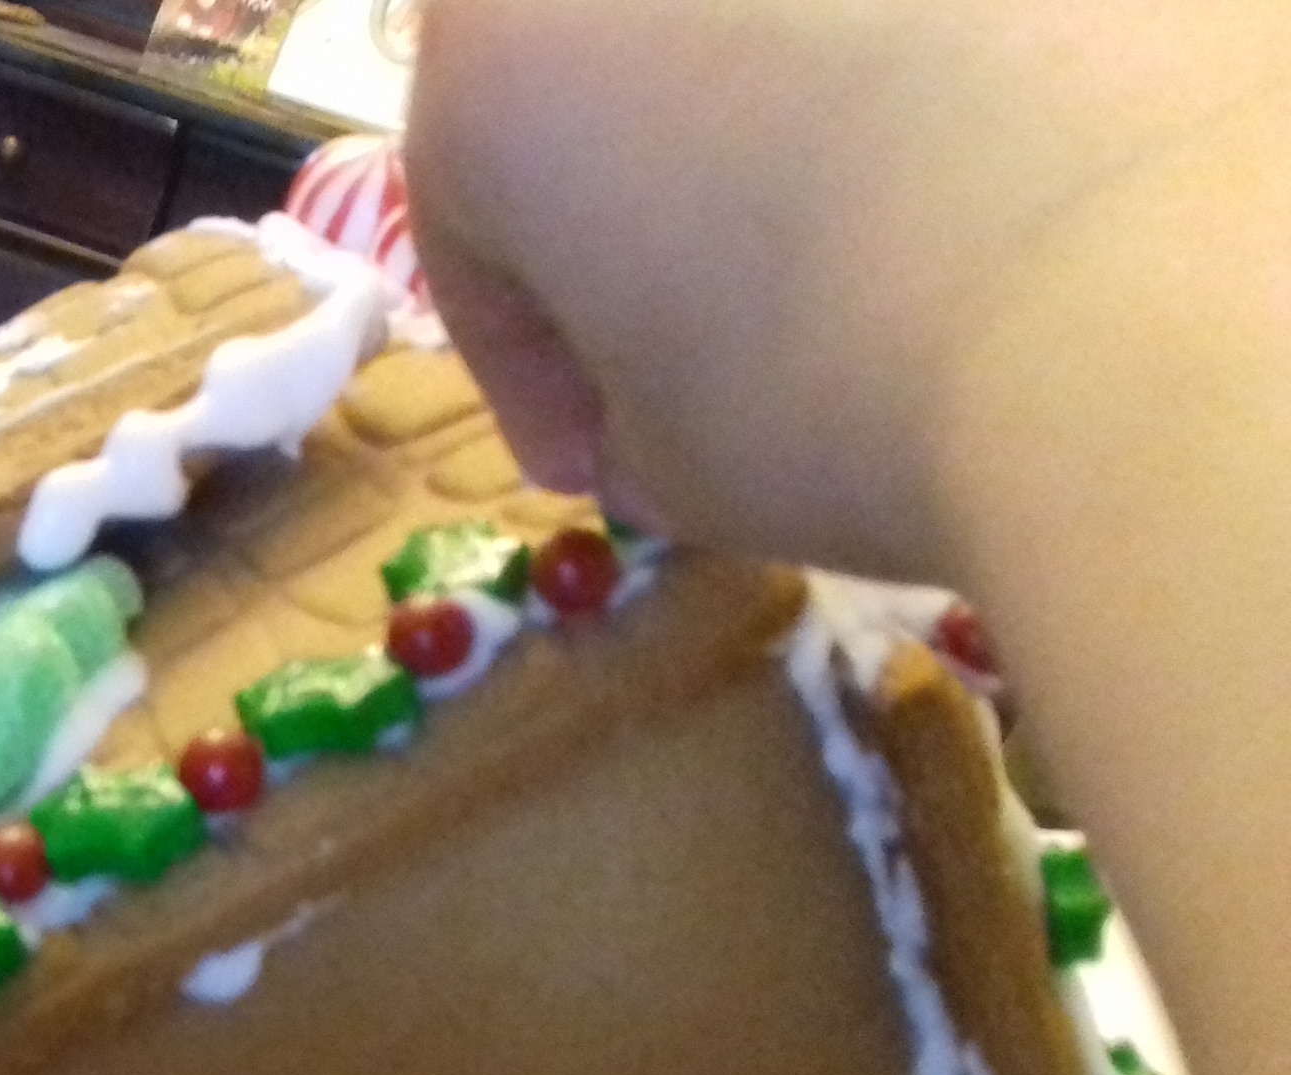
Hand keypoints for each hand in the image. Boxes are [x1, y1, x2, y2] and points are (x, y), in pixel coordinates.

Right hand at [404, 0, 1290, 582]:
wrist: (1169, 288)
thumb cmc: (832, 386)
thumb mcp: (677, 459)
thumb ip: (635, 409)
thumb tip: (675, 403)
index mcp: (498, 43)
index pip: (471, 217)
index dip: (529, 366)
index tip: (598, 465)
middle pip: (624, 76)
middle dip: (660, 209)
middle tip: (721, 351)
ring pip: (788, 29)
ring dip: (803, 128)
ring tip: (890, 267)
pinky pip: (960, 28)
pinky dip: (966, 88)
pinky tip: (1013, 203)